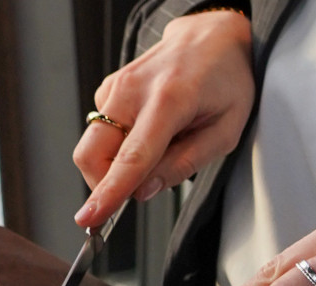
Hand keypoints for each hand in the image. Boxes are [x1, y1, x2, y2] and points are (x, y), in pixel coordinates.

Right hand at [71, 10, 253, 227]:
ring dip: (114, 162)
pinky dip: (118, 142)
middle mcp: (133, 91)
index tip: (89, 218)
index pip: (131, 158)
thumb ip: (185, 163)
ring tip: (153, 147)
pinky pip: (100, 132)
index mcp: (170, 100)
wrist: (209, 37)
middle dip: (103, 183)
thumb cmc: (224, 81)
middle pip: (92, 154)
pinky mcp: (105, 89)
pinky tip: (144, 127)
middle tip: (135, 186)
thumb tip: (143, 191)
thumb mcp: (226, 129)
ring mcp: (114, 88)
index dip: (108, 192)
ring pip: (91, 147)